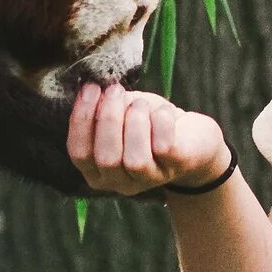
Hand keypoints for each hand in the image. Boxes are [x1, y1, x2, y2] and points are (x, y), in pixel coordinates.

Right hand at [66, 81, 230, 197]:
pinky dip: (160, 122)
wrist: (192, 137)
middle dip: (109, 119)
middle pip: (106, 158)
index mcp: (97, 171)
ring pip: (135, 159)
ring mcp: (149, 179)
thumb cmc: (147, 122)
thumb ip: (102, 107)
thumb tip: (90, 90)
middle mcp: (119, 182)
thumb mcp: (120, 113)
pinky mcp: (175, 168)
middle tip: (115, 90)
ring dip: (135, 122)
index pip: (79, 153)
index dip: (81, 120)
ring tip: (140, 103)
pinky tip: (161, 110)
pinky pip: (163, 147)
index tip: (90, 89)